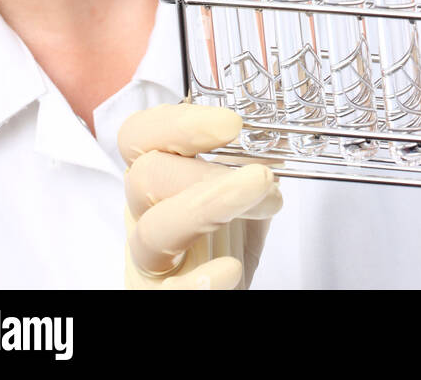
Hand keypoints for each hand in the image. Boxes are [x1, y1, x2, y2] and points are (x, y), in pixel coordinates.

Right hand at [118, 101, 282, 290]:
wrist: (221, 291)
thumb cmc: (224, 239)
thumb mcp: (239, 193)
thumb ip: (250, 164)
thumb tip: (280, 135)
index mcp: (155, 175)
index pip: (139, 135)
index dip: (178, 123)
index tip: (231, 123)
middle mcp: (142, 213)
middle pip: (147, 177)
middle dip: (207, 171)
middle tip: (261, 177)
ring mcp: (147, 260)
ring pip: (154, 230)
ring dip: (210, 208)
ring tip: (266, 199)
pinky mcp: (158, 298)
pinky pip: (169, 290)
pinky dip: (199, 280)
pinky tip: (230, 269)